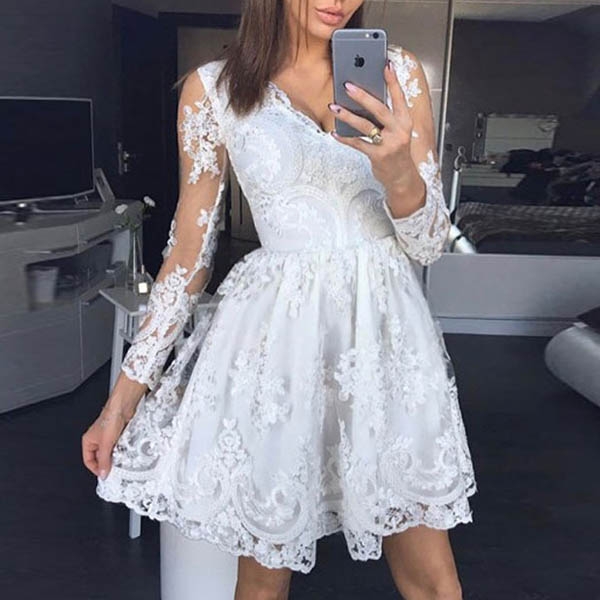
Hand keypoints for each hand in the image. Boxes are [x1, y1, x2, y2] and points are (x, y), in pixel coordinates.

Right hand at [81, 397, 135, 479]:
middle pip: (100, 457)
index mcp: (88, 441)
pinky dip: (121, 450)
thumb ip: (104, 460)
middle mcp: (97, 439)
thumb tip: (103, 473)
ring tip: (120, 459)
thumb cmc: (110, 418)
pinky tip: (125, 451)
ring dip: (115, 456)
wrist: (123, 407)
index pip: (88, 460)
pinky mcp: (117, 435)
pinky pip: (118, 446)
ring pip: (110, 452)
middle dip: (106, 463)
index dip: (95, 469)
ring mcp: (107, 437)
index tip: (104, 474)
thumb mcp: (106, 444)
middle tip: (114, 469)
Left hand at [328, 59, 421, 194]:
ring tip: (334, 106)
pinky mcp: (378, 156)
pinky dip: (345, 138)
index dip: (393, 81)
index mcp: (405, 121)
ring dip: (347, 116)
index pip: (399, 97)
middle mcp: (399, 131)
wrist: (402, 177)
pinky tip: (335, 133)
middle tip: (348, 85)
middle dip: (363, 96)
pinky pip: (358, 144)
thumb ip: (388, 117)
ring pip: (365, 126)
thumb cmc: (397, 151)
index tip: (386, 64)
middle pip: (379, 109)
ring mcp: (388, 144)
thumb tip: (366, 99)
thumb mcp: (399, 131)